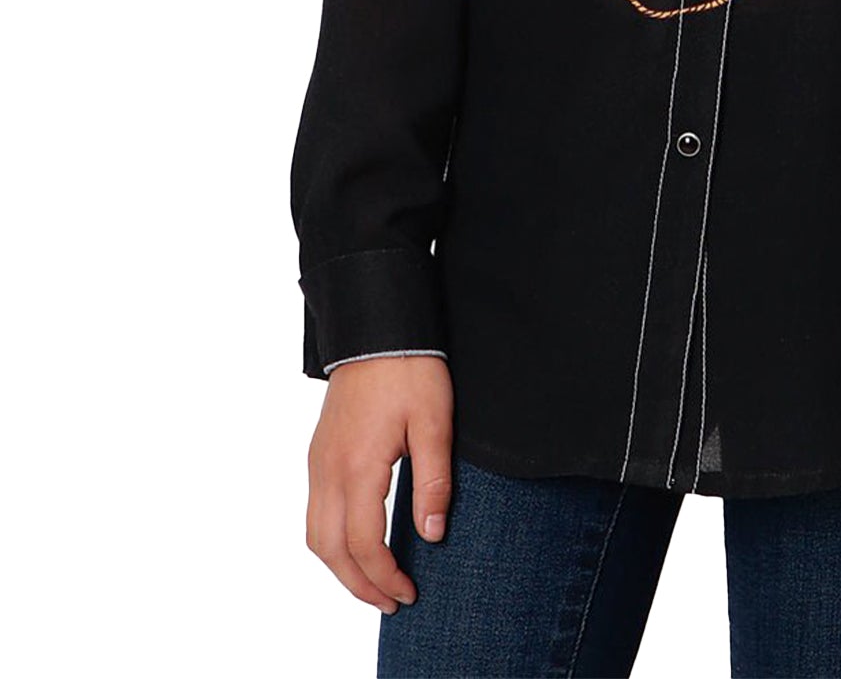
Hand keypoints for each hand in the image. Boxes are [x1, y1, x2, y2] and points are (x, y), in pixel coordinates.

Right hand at [305, 355, 453, 615]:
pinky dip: (332, 542)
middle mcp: (328, 470)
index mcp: (358, 466)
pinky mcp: (318, 454)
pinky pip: (315, 512)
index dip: (384, 577)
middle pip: (330, 550)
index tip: (408, 594)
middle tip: (392, 602)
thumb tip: (431, 535)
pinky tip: (357, 544)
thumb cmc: (410, 370)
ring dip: (341, 568)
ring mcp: (318, 462)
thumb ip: (433, 481)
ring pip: (316, 535)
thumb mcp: (435, 422)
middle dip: (359, 584)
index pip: (364, 544)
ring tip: (374, 583)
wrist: (378, 328)